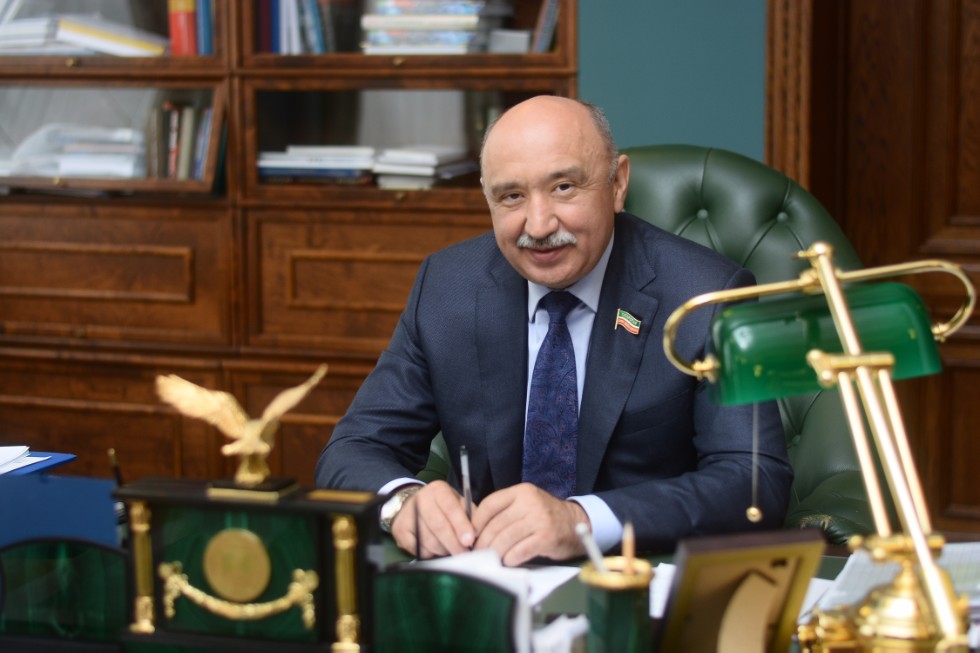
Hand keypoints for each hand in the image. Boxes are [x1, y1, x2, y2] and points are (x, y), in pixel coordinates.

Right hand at [390, 480, 474, 558]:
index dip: (461, 525)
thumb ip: (470, 515)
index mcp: (439, 490)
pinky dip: (428, 553)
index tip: (469, 541)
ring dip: (442, 550)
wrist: (412, 506)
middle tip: (463, 554)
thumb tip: (477, 534)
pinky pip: (417, 549)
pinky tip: (433, 549)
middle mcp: (421, 499)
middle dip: (453, 543)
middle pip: (439, 526)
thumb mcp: (458, 504)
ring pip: (429, 540)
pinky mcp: (399, 529)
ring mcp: (408, 514)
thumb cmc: (442, 508)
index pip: (451, 508)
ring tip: (449, 549)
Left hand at [471, 483, 588, 565]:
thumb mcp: (526, 504)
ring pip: (506, 539)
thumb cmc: (544, 516)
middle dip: (483, 542)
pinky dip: (510, 558)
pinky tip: (509, 560)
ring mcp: (539, 520)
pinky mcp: (546, 538)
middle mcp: (530, 503)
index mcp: (521, 492)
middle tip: (478, 552)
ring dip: (495, 552)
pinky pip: (520, 551)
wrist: (576, 523)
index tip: (471, 535)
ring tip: (492, 557)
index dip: (476, 522)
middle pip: (496, 524)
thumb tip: (475, 530)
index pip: (490, 504)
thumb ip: (505, 511)